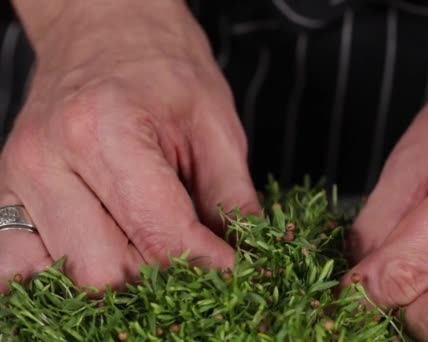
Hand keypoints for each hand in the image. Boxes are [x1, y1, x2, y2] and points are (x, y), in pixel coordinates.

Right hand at [0, 1, 259, 290]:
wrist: (108, 28)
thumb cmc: (163, 66)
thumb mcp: (216, 123)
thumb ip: (232, 196)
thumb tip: (247, 251)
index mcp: (108, 131)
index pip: (159, 233)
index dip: (205, 264)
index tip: (232, 271)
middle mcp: (49, 157)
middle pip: (106, 269)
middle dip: (161, 275)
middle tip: (193, 255)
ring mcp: (19, 176)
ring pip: (65, 274)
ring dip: (118, 275)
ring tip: (148, 245)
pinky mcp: (6, 188)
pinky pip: (15, 262)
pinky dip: (58, 271)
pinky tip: (99, 248)